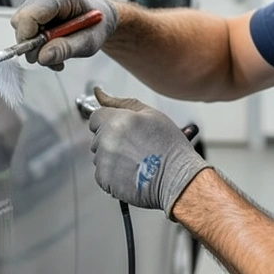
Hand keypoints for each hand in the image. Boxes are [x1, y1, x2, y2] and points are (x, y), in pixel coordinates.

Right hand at [11, 0, 116, 69]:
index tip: (40, 54)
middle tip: (54, 55)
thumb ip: (66, 49)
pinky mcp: (31, 2)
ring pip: (20, 26)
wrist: (101, 16)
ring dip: (35, 44)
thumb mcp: (88, 42)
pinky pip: (22, 26)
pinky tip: (51, 41)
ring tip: (57, 48)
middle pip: (21, 22)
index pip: (30, 15)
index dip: (29, 38)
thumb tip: (42, 57)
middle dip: (34, 45)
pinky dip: (34, 39)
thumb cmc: (98, 24)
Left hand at [88, 88, 209, 217]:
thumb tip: (99, 94)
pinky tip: (132, 173)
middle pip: (98, 136)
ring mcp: (104, 161)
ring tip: (136, 161)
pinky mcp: (104, 179)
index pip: (96, 117)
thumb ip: (122, 103)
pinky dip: (113, 175)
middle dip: (112, 140)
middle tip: (135, 147)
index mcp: (116, 120)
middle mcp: (107, 140)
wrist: (176, 178)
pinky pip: (102, 173)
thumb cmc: (169, 148)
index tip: (122, 130)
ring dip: (113, 157)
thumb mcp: (151, 114)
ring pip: (100, 155)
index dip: (109, 122)